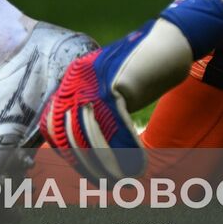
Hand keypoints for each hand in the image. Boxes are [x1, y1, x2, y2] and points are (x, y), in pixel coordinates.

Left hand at [38, 28, 150, 180]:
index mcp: (70, 82)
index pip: (52, 127)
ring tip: (124, 179)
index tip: (87, 173)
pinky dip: (128, 148)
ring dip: (109, 162)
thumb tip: (86, 153)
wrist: (170, 40)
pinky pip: (116, 124)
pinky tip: (139, 163)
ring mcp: (93, 78)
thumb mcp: (111, 93)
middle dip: (89, 165)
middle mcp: (76, 78)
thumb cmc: (143, 72)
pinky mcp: (115, 81)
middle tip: (108, 183)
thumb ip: (96, 114)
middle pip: (70, 134)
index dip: (69, 155)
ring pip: (91, 133)